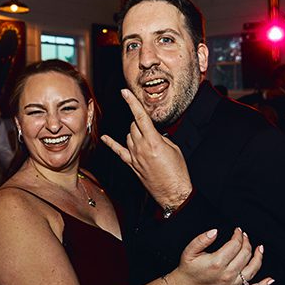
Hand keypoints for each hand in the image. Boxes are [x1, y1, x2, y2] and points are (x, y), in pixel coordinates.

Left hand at [101, 87, 194, 208]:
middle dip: (140, 124)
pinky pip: (119, 152)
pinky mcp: (133, 165)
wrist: (174, 193)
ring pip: (129, 136)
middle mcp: (141, 148)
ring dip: (135, 133)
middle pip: (133, 126)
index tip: (125, 92)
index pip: (140, 117)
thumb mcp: (174, 149)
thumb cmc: (178, 172)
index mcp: (154, 142)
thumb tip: (152, 133)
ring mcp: (135, 156)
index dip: (132, 103)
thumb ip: (160, 138)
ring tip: (147, 141)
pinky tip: (106, 138)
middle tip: (151, 131)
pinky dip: (112, 144)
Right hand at [170, 226, 271, 284]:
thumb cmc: (188, 268)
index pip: (235, 245)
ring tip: (260, 248)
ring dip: (258, 257)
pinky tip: (270, 279)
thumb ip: (202, 239)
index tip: (238, 230)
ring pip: (252, 269)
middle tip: (244, 236)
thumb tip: (215, 231)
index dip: (238, 235)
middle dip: (247, 242)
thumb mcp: (189, 250)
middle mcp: (227, 275)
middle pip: (245, 255)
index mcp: (217, 263)